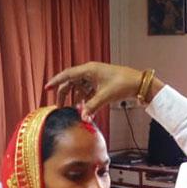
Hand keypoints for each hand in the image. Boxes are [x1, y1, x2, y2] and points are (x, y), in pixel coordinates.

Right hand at [45, 62, 163, 118]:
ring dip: (76, 98)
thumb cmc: (123, 84)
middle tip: (60, 107)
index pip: (67, 74)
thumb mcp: (105, 96)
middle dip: (65, 94)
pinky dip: (86, 99)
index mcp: (89, 69)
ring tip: (74, 110)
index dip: (56, 81)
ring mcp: (96, 77)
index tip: (47, 88)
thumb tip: (83, 118)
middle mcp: (90, 71)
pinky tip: (86, 109)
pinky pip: (88, 91)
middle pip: (71, 82)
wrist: (139, 83)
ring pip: (80, 87)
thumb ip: (92, 107)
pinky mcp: (101, 83)